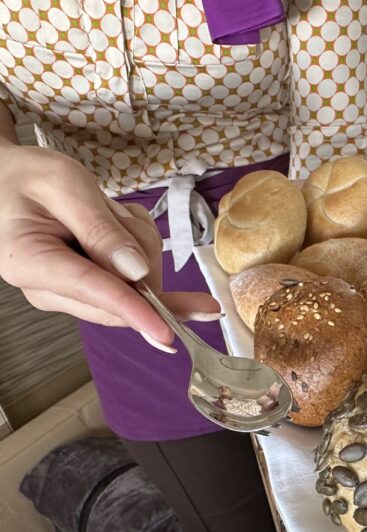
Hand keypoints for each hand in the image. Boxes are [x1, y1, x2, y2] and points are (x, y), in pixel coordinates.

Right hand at [0, 145, 220, 349]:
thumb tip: (136, 272)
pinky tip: (116, 223)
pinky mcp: (91, 290)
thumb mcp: (63, 184)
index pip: (92, 291)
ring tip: (106, 213)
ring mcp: (72, 293)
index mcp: (31, 261)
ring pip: (138, 284)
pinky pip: (138, 278)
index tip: (166, 333)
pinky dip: (140, 246)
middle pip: (123, 294)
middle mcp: (50, 289)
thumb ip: (100, 227)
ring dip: (139, 243)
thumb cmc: (26, 178)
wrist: (9, 181)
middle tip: (116, 213)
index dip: (134, 310)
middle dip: (141, 255)